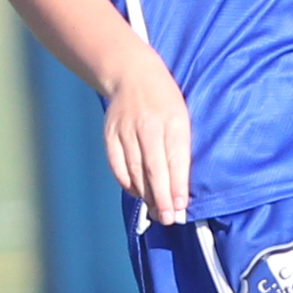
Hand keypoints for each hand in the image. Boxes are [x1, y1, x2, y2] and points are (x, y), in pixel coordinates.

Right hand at [102, 56, 194, 225]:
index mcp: (172, 120)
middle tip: (168, 218)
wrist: (131, 74)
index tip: (182, 206)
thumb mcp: (181, 116)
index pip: (176, 159)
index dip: (178, 185)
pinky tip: (138, 193)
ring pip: (135, 170)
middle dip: (163, 197)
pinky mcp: (110, 135)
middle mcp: (147, 126)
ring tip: (156, 212)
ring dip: (146, 195)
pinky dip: (127, 183)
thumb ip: (181, 147)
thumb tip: (181, 185)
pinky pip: (118, 165)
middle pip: (154, 169)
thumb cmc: (164, 99)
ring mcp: (125, 130)